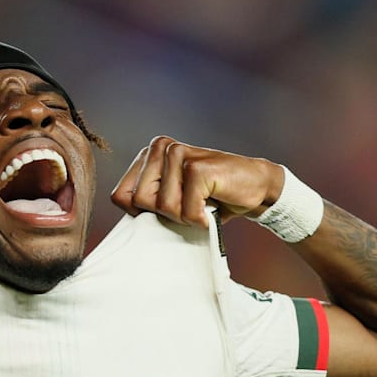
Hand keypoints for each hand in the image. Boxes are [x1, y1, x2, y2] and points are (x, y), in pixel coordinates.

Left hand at [109, 136, 284, 226]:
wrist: (255, 186)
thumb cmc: (212, 196)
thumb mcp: (172, 199)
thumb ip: (147, 202)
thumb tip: (126, 229)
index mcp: (149, 154)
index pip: (121, 196)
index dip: (142, 214)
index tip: (168, 209)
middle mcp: (161, 148)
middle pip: (139, 202)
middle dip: (165, 215)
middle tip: (189, 206)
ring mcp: (178, 154)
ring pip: (163, 207)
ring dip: (185, 216)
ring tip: (202, 204)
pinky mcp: (196, 167)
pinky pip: (186, 211)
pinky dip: (201, 218)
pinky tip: (212, 207)